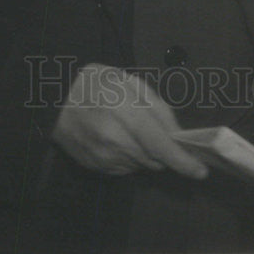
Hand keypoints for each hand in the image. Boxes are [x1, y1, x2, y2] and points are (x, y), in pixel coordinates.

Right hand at [52, 62, 207, 178]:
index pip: (159, 143)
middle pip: (154, 159)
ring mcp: (102, 158)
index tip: (201, 171)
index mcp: (123, 111)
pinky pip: (125, 169)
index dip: (182, 160)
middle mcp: (113, 140)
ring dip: (146, 153)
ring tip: (131, 130)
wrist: (53, 100)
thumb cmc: (96, 83)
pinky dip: (130, 158)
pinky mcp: (95, 168)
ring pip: (141, 166)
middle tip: (157, 131)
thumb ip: (157, 107)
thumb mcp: (130, 82)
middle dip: (164, 151)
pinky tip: (118, 139)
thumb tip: (177, 134)